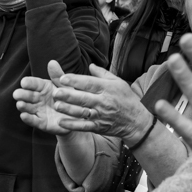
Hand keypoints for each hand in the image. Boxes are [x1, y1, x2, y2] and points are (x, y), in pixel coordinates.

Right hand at [14, 61, 79, 135]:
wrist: (78, 116)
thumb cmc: (70, 98)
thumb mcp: (66, 86)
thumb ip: (58, 75)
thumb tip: (52, 62)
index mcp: (43, 88)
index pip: (34, 84)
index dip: (29, 83)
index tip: (24, 82)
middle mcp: (38, 99)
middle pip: (28, 95)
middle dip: (22, 95)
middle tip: (17, 94)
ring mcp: (39, 111)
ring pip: (28, 108)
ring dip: (23, 106)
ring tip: (20, 104)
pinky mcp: (42, 123)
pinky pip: (34, 121)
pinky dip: (28, 119)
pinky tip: (23, 116)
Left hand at [32, 61, 154, 145]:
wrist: (136, 122)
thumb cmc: (126, 99)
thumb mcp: (118, 82)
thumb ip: (102, 74)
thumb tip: (90, 65)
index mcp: (107, 88)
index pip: (89, 83)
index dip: (75, 80)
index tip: (62, 78)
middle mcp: (103, 102)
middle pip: (84, 98)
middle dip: (69, 95)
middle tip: (55, 92)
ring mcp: (101, 115)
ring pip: (82, 112)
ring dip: (68, 110)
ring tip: (56, 106)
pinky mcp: (99, 126)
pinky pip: (84, 126)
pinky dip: (72, 125)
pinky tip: (61, 122)